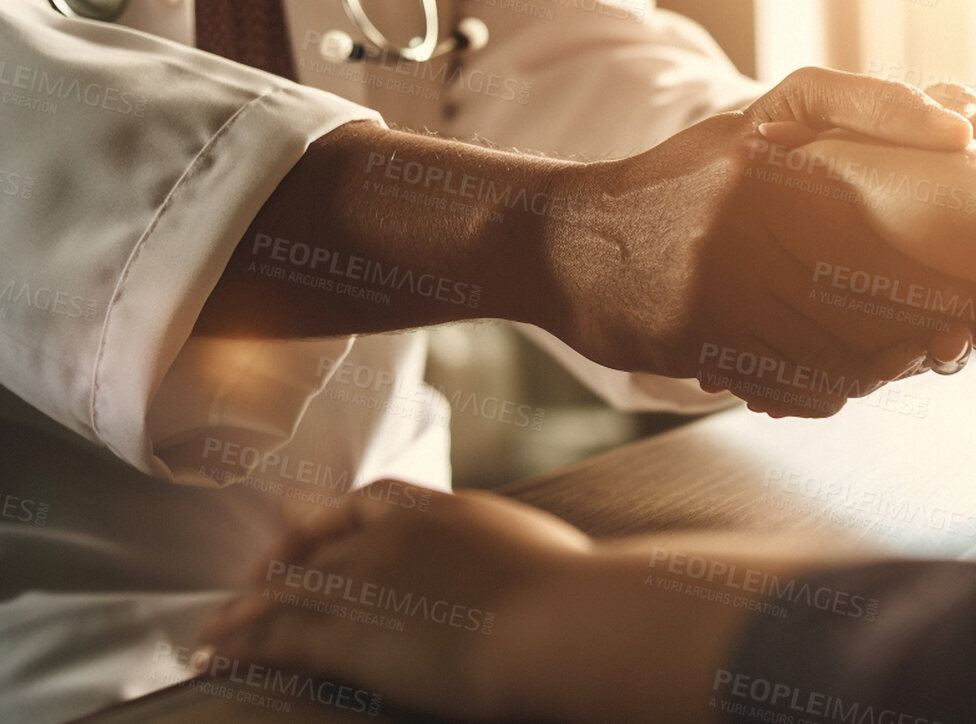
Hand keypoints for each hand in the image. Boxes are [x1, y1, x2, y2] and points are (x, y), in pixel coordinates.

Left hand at [198, 486, 591, 722]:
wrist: (563, 623)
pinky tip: (214, 656)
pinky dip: (238, 644)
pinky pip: (274, 635)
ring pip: (286, 589)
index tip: (312, 526)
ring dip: (244, 611)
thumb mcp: (543, 556)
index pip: (374, 501)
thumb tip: (529, 568)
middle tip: (251, 582)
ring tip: (213, 633)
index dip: (336, 516)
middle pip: (319, 543)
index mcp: (448, 512)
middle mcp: (397, 537)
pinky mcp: (348, 632)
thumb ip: (513, 554)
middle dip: (279, 563)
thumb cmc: (579, 600)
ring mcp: (369, 581)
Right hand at [532, 69, 975, 413]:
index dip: (966, 262)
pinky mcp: (695, 340)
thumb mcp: (767, 113)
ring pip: (843, 344)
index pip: (900, 223)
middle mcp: (750, 221)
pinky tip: (860, 380)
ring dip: (900, 358)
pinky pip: (790, 379)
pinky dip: (835, 387)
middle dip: (951, 314)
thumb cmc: (686, 173)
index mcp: (778, 162)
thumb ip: (868, 105)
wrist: (566, 239)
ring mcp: (720, 285)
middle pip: (881, 291)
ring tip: (942, 353)